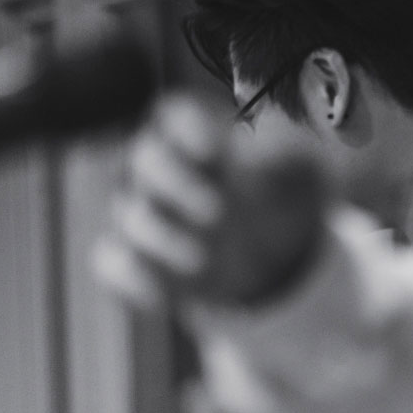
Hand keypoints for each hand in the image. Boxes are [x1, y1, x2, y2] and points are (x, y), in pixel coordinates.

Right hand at [92, 94, 329, 312]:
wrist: (272, 255)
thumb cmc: (280, 199)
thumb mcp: (299, 173)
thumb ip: (284, 158)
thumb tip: (257, 161)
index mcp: (198, 136)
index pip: (176, 116)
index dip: (188, 130)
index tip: (215, 150)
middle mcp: (162, 170)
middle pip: (146, 158)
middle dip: (177, 183)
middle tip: (218, 212)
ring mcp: (145, 216)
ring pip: (131, 215)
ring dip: (163, 239)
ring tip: (203, 260)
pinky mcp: (136, 261)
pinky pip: (113, 265)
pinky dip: (131, 279)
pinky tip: (160, 296)